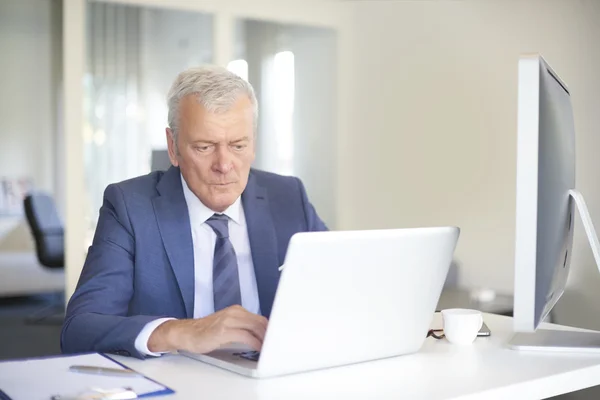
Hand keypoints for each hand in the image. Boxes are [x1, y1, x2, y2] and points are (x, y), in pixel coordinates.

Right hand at [147, 305, 267, 353]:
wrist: (186, 333)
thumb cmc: (207, 331)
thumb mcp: (228, 324)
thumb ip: (243, 326)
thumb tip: (261, 335)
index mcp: (237, 310)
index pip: (260, 318)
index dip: (270, 328)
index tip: (277, 337)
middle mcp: (234, 312)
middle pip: (260, 321)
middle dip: (270, 333)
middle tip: (275, 344)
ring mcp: (229, 320)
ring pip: (255, 327)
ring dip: (264, 338)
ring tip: (269, 347)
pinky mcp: (224, 330)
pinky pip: (245, 336)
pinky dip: (255, 343)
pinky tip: (258, 348)